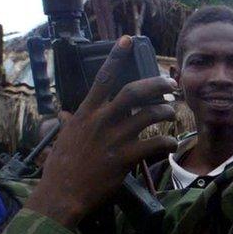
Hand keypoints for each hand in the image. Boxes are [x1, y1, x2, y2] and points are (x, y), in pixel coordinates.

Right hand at [27, 36, 176, 227]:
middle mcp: (101, 121)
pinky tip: (171, 144)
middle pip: (134, 91)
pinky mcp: (124, 158)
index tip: (128, 39)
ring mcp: (114, 139)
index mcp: (85, 113)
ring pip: (149, 115)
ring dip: (166, 112)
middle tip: (172, 84)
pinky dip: (167, 142)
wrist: (61, 194)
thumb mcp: (62, 139)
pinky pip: (154, 144)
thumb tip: (64, 115)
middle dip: (157, 84)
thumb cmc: (60, 168)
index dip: (116, 56)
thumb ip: (68, 123)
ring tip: (172, 114)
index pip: (103, 78)